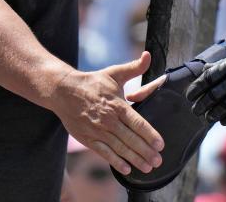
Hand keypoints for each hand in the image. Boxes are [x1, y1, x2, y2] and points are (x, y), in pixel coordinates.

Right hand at [52, 52, 163, 176]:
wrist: (64, 91)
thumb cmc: (93, 82)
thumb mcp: (115, 73)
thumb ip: (134, 67)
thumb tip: (148, 55)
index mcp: (117, 105)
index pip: (137, 123)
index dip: (150, 135)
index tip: (160, 144)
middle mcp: (109, 120)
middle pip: (130, 139)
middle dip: (146, 151)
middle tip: (158, 161)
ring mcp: (97, 131)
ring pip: (119, 148)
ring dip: (134, 159)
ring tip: (148, 167)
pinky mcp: (88, 139)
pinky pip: (104, 153)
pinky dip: (116, 162)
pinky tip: (127, 169)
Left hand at [186, 33, 225, 124]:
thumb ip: (223, 63)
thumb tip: (203, 69)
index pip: (208, 77)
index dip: (196, 88)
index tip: (189, 95)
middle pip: (214, 94)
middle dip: (201, 104)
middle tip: (195, 110)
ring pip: (225, 106)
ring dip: (213, 114)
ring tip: (206, 118)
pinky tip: (223, 121)